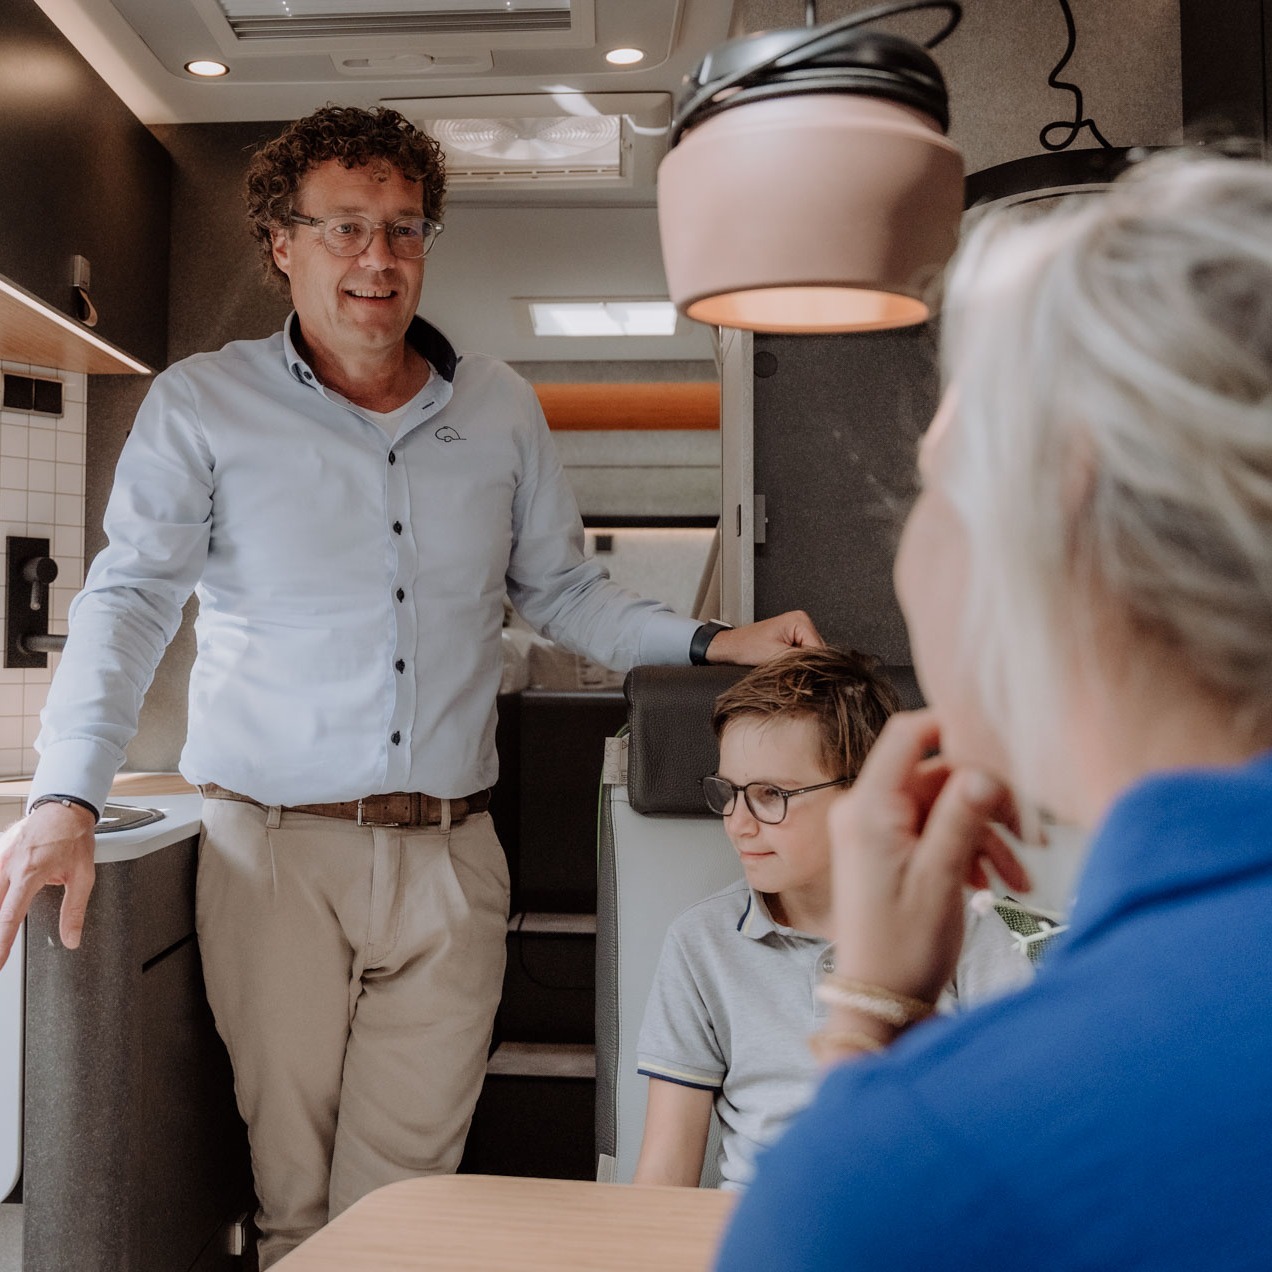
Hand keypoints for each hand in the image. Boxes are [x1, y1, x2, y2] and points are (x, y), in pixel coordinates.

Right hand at [0, 801, 97, 968]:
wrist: (65, 808)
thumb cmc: (74, 838)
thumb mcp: (83, 876)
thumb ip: (74, 910)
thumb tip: (72, 938)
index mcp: (30, 874)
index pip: (10, 917)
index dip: (2, 943)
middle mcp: (9, 866)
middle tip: (1, 947)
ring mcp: (0, 857)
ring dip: (0, 905)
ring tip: (3, 927)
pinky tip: (5, 895)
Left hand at [703, 610, 822, 664]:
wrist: (732, 646)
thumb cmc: (746, 646)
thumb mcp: (776, 656)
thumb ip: (799, 662)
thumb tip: (816, 672)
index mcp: (800, 620)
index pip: (819, 648)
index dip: (813, 666)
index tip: (806, 677)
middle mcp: (802, 622)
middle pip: (818, 652)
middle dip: (807, 665)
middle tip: (793, 674)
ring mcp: (798, 630)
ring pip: (811, 656)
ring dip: (802, 666)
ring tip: (786, 669)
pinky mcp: (793, 639)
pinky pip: (803, 656)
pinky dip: (797, 664)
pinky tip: (786, 667)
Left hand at [828, 710, 1028, 1008]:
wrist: (879, 999)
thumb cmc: (903, 947)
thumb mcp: (940, 878)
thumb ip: (961, 818)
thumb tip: (983, 770)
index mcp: (869, 807)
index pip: (908, 736)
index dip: (952, 727)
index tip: (998, 739)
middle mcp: (866, 810)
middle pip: (936, 775)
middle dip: (985, 801)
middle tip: (1029, 836)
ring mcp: (876, 831)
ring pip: (943, 807)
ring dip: (984, 835)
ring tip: (1017, 878)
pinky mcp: (888, 851)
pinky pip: (934, 831)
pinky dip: (967, 850)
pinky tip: (993, 883)